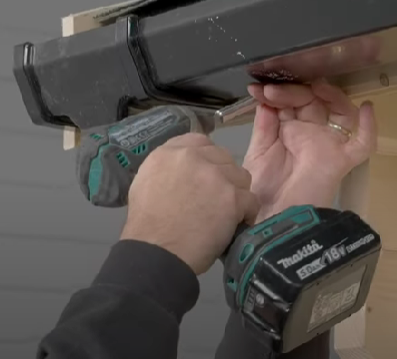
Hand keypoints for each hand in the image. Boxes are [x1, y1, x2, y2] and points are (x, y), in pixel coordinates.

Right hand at [120, 133, 258, 274]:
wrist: (155, 254)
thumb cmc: (146, 226)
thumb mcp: (145, 183)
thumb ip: (167, 167)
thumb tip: (183, 168)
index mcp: (169, 152)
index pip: (200, 142)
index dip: (208, 159)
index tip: (206, 175)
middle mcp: (192, 157)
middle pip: (223, 157)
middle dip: (223, 176)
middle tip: (216, 198)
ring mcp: (214, 175)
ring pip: (241, 176)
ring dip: (236, 193)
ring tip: (226, 213)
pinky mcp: (231, 197)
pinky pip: (251, 200)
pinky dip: (245, 213)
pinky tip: (235, 224)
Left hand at [243, 80, 376, 222]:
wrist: (269, 218)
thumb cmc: (262, 189)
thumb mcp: (258, 151)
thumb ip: (264, 125)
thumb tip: (266, 98)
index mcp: (289, 131)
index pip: (291, 101)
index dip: (278, 92)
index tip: (258, 88)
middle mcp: (310, 134)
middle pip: (313, 102)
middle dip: (292, 92)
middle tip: (271, 91)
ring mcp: (328, 145)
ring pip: (339, 112)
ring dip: (329, 96)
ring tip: (313, 87)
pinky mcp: (341, 160)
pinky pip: (362, 144)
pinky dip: (369, 127)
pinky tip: (368, 108)